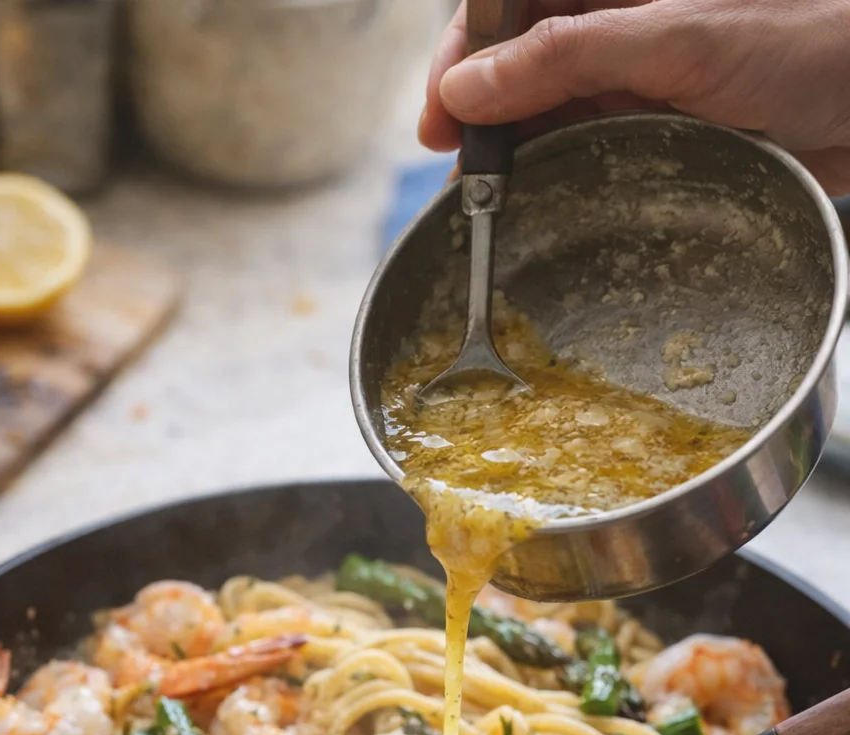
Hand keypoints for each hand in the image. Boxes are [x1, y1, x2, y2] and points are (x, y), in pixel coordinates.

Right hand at [421, 0, 849, 193]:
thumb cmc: (810, 37)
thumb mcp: (677, 39)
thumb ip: (569, 56)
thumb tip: (471, 83)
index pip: (512, 2)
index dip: (466, 52)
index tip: (440, 112)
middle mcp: (623, 18)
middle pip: (521, 56)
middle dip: (480, 107)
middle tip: (456, 168)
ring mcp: (642, 72)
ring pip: (550, 106)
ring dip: (514, 148)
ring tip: (485, 197)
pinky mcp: (662, 124)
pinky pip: (590, 144)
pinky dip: (557, 172)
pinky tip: (537, 199)